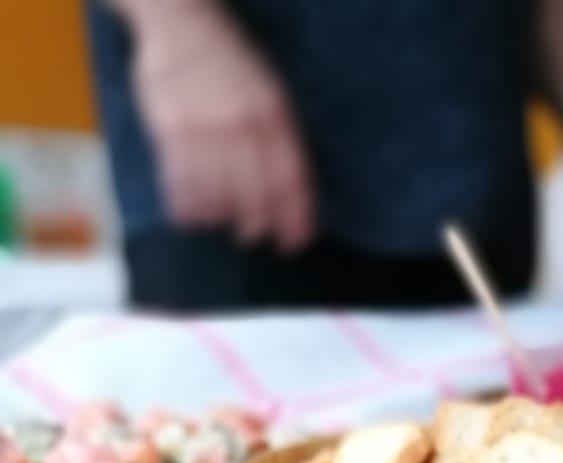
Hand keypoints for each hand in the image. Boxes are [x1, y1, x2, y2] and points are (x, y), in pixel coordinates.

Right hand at [128, 0, 313, 250]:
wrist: (179, 18)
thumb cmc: (228, 58)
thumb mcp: (268, 88)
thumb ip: (279, 134)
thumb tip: (289, 188)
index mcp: (273, 113)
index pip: (291, 178)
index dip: (295, 217)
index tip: (296, 242)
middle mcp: (242, 123)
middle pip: (257, 192)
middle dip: (259, 223)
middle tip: (255, 237)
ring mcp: (205, 127)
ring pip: (220, 192)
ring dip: (223, 218)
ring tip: (224, 224)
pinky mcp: (169, 127)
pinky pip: (181, 179)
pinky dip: (189, 205)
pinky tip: (192, 216)